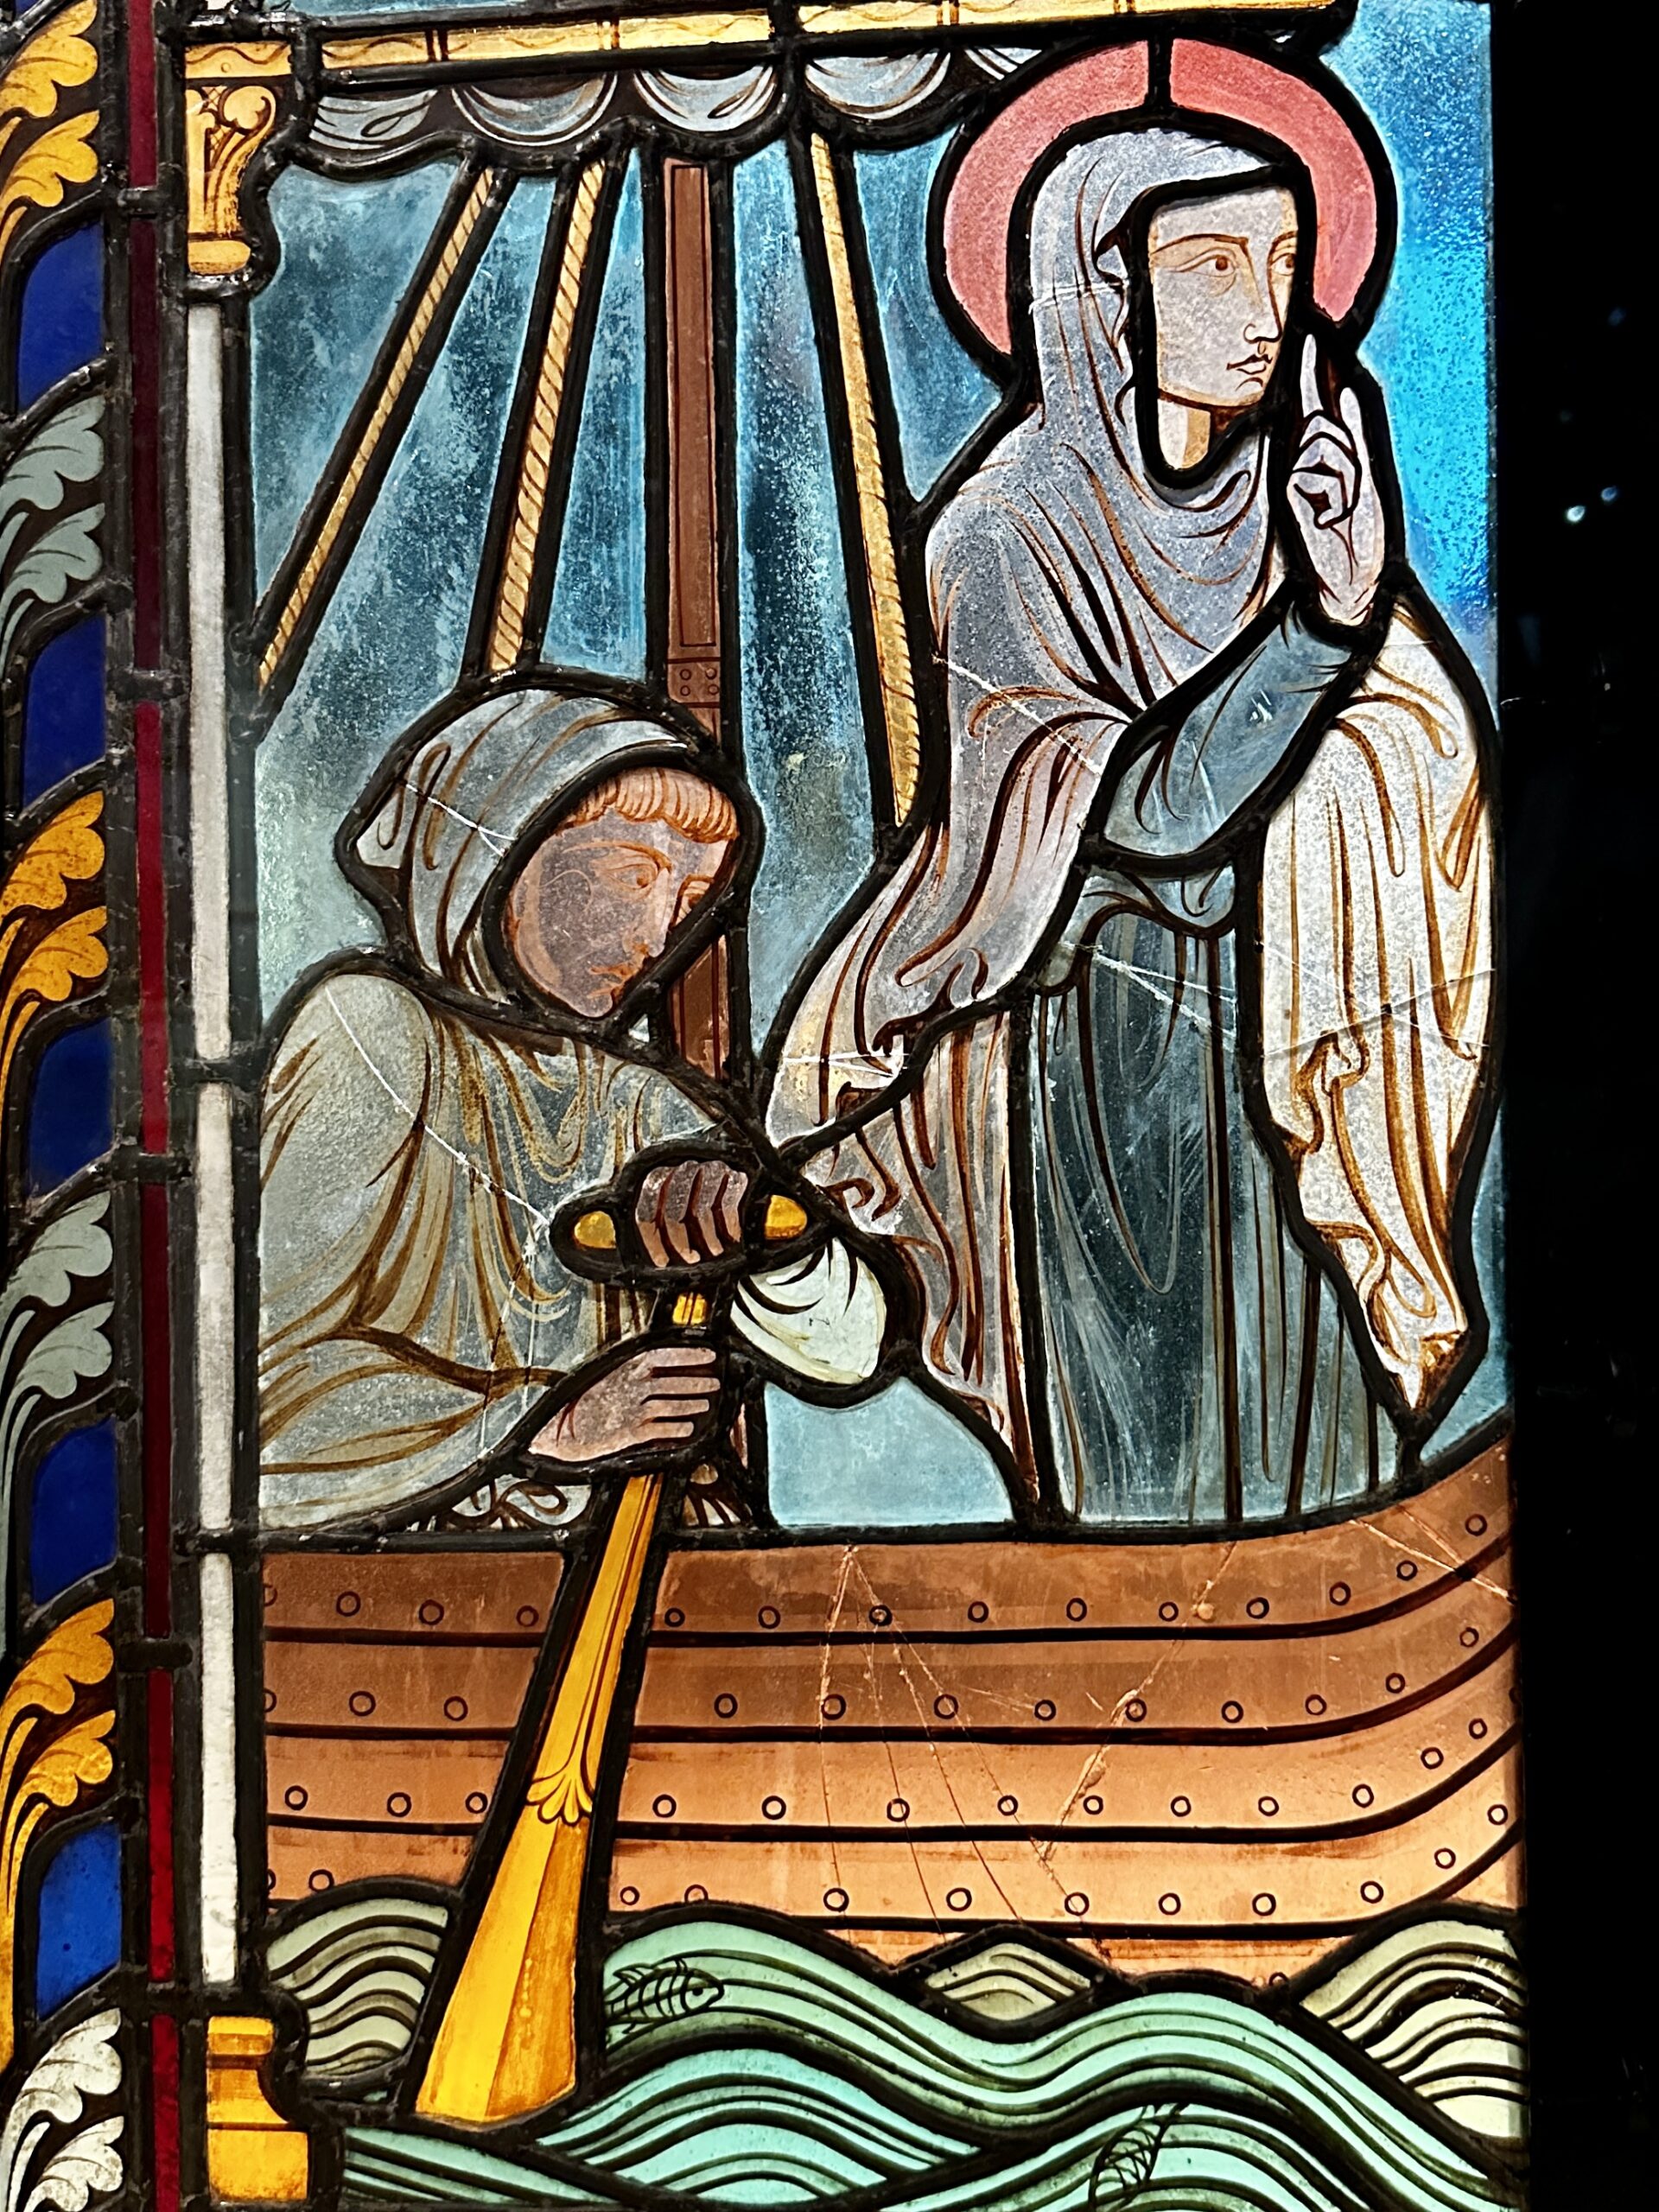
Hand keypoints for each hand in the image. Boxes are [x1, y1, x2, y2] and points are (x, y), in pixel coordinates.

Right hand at [529, 1346, 720, 1463]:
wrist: (558, 1429)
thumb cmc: (578, 1400)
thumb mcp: (602, 1375)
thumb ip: (628, 1370)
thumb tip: (654, 1366)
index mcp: (623, 1368)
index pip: (663, 1354)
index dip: (689, 1354)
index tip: (709, 1354)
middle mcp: (630, 1387)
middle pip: (672, 1381)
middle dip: (697, 1381)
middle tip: (714, 1382)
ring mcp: (630, 1409)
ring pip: (670, 1404)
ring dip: (690, 1404)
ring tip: (705, 1404)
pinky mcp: (628, 1433)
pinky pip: (659, 1429)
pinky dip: (676, 1428)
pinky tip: (687, 1429)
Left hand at [635, 1158, 748, 1265]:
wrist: (737, 1167)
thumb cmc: (696, 1194)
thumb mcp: (671, 1206)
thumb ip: (657, 1221)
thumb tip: (646, 1252)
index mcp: (656, 1175)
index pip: (646, 1211)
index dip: (653, 1240)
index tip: (662, 1261)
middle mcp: (680, 1169)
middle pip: (673, 1213)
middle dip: (681, 1243)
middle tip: (690, 1259)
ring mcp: (707, 1169)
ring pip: (700, 1211)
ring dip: (708, 1238)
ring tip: (713, 1251)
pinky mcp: (731, 1173)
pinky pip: (726, 1203)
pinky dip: (729, 1225)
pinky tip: (731, 1236)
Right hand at [1287, 338, 1385, 629]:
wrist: (1352, 578)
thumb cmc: (1362, 534)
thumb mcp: (1369, 479)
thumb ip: (1357, 436)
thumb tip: (1343, 395)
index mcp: (1332, 455)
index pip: (1317, 405)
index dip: (1311, 373)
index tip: (1308, 339)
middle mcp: (1310, 462)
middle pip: (1321, 421)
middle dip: (1345, 448)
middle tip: (1349, 491)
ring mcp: (1298, 477)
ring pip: (1322, 445)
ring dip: (1343, 476)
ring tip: (1340, 507)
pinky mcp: (1291, 492)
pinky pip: (1315, 471)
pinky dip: (1332, 494)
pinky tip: (1328, 517)